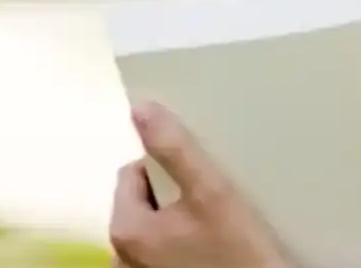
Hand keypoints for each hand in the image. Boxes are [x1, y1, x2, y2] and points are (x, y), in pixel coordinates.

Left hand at [108, 101, 295, 267]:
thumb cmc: (238, 255)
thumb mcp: (212, 195)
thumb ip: (175, 151)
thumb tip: (140, 109)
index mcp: (126, 230)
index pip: (133, 173)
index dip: (165, 168)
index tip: (198, 178)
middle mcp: (122, 258)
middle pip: (143, 203)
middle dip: (172, 196)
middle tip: (210, 202)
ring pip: (155, 229)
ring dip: (178, 222)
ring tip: (215, 227)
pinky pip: (164, 254)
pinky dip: (182, 247)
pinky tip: (213, 249)